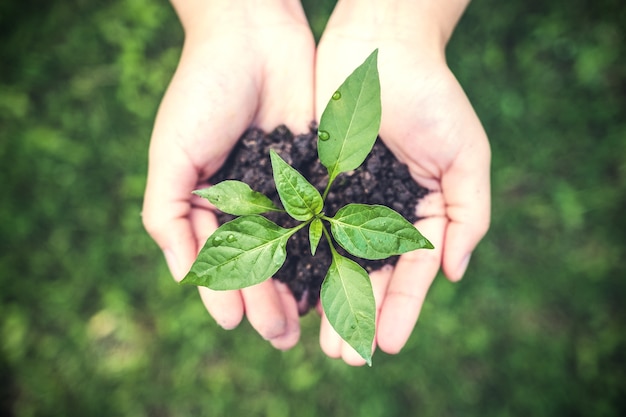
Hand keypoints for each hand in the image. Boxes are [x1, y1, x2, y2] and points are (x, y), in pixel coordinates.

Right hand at [142, 0, 314, 349]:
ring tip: (314, 322)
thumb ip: (169, 215)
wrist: (254, 36)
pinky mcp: (318, 174)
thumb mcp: (172, 155)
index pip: (218, 261)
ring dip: (303, 286)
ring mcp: (284, 191)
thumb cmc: (203, 92)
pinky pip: (326, 217)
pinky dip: (331, 248)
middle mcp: (248, 203)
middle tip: (283, 336)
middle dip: (269, 300)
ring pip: (296, 249)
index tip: (238, 322)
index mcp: (209, 204)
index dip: (227, 294)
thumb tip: (183, 279)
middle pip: (261, 263)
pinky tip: (339, 276)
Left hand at [315, 0, 490, 364]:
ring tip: (315, 339)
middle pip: (368, 275)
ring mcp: (343, 199)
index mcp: (419, 213)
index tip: (386, 343)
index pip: (411, 272)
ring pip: (331, 259)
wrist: (381, 43)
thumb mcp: (466, 155)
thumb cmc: (432, 95)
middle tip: (344, 357)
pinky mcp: (310, 180)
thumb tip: (454, 274)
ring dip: (324, 299)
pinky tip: (288, 289)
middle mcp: (379, 213)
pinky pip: (301, 226)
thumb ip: (467, 215)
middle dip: (357, 315)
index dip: (401, 309)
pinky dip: (294, 258)